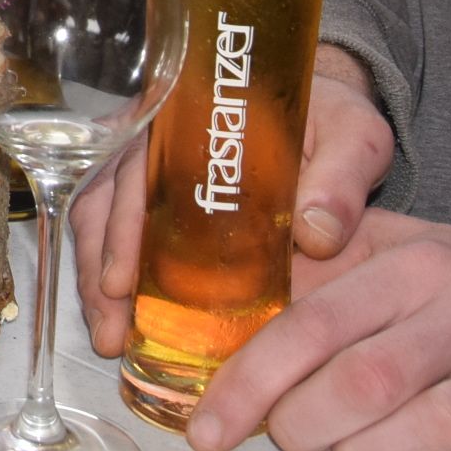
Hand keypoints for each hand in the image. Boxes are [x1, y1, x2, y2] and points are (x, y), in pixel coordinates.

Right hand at [71, 44, 390, 355]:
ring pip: (96, 217)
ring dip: (97, 279)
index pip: (138, 162)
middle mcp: (157, 133)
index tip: (124, 280)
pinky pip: (113, 232)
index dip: (122, 222)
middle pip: (104, 197)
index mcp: (194, 111)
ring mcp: (150, 165)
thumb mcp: (354, 136)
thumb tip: (317, 235)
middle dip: (100, 269)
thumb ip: (343, 177)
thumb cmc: (334, 122)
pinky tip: (121, 324)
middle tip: (112, 331)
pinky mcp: (156, 198)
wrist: (327, 114)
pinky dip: (110, 279)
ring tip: (111, 339)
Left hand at [188, 211, 450, 450]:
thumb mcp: (393, 253)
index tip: (210, 426)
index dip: (252, 380)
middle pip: (366, 382)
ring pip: (430, 429)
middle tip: (286, 438)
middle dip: (306, 424)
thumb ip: (315, 268)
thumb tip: (220, 298)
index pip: (315, 323)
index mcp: (413, 266)